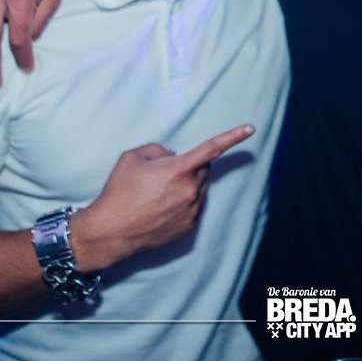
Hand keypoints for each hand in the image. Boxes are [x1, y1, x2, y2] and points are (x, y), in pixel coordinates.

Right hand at [70, 124, 255, 269]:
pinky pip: (193, 206)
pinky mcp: (189, 227)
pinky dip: (183, 202)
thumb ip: (158, 149)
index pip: (212, 148)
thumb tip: (173, 156)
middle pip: (202, 169)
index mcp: (178, 170)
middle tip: (163, 173)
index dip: (232, 136)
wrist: (111, 232)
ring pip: (199, 188)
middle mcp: (190, 191)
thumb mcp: (132, 157)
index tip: (250, 129)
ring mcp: (191, 211)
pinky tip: (160, 208)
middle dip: (189, 166)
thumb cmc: (119, 192)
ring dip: (186, 184)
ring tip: (157, 193)